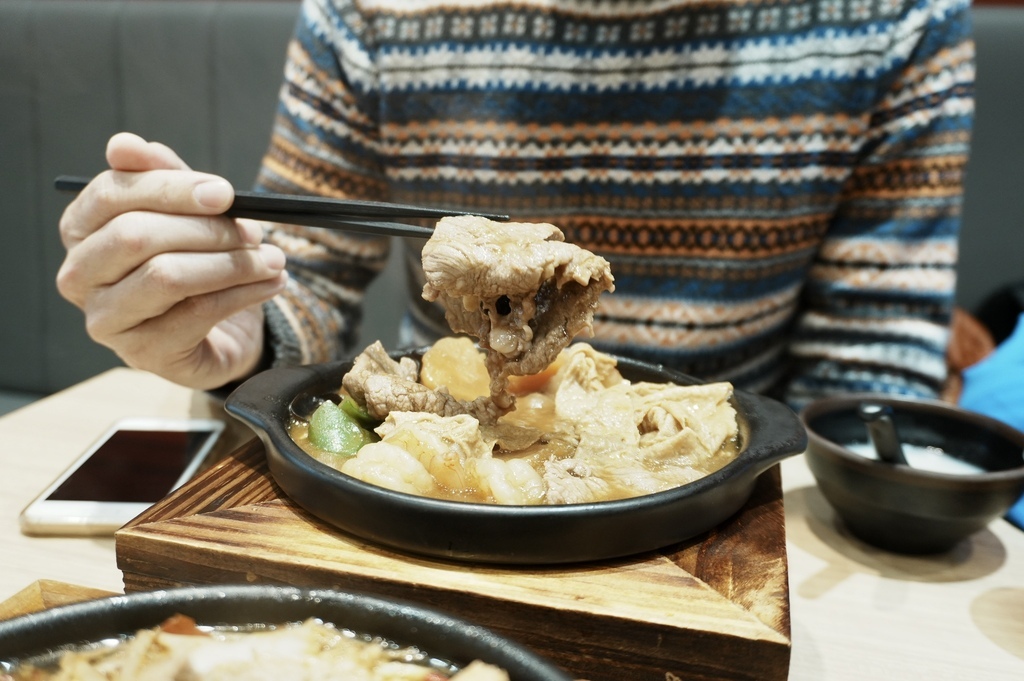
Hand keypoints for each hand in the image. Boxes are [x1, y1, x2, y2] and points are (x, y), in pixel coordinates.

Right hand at [56, 132, 287, 389]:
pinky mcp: (142, 353)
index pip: (114, 194)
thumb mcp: (187, 214)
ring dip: (230, 264)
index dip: (172, 188)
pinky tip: (271, 284)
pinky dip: (243, 294)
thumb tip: (125, 144)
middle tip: (255, 231)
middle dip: (206, 229)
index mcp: (82, 230)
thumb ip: (164, 178)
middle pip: (135, 235)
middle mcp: (80, 276)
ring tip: (273, 260)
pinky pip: (195, 314)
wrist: (219, 332)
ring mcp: (106, 319)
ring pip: (165, 276)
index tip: (225, 192)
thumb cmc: (195, 263)